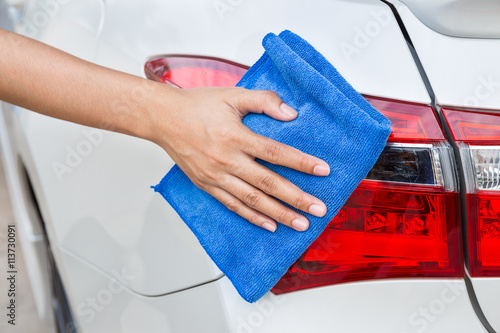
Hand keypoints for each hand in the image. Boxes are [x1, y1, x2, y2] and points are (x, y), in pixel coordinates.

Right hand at [151, 86, 329, 231]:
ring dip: (278, 214)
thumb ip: (264, 101)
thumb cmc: (197, 106)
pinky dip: (252, 217)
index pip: (275, 152)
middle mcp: (226, 160)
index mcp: (235, 136)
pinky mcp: (207, 185)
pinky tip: (270, 225)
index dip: (301, 163)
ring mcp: (215, 176)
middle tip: (319, 209)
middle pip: (268, 183)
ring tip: (300, 224)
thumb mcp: (232, 95)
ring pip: (252, 201)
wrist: (162, 118)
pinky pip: (233, 205)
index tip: (323, 171)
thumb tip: (291, 113)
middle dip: (296, 198)